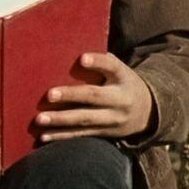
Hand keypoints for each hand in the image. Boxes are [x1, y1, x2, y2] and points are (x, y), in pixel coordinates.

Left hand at [35, 52, 154, 141]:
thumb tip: (71, 52)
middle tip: (49, 94)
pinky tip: (44, 136)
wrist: (149, 113)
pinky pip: (82, 136)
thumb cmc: (123, 83)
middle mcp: (120, 99)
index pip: (112, 66)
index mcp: (123, 77)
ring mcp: (113, 119)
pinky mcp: (105, 133)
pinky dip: (62, 136)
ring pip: (85, 120)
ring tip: (39, 119)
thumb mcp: (120, 70)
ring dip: (60, 120)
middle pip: (94, 96)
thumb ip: (102, 62)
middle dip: (70, 96)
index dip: (98, 61)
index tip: (82, 58)